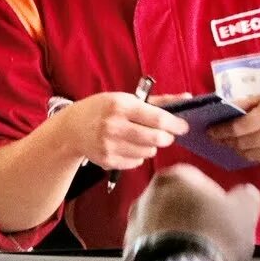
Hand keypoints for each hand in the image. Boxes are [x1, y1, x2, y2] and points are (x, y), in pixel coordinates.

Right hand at [57, 92, 188, 170]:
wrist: (72, 128)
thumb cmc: (103, 109)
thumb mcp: (126, 98)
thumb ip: (158, 101)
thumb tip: (187, 98)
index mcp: (120, 105)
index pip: (157, 119)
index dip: (175, 124)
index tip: (183, 126)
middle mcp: (114, 126)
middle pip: (155, 139)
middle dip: (166, 138)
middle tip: (166, 134)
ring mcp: (110, 145)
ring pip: (148, 152)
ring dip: (151, 146)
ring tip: (141, 137)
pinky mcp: (108, 160)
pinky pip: (136, 162)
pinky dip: (138, 155)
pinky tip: (128, 145)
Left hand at [125, 164, 259, 260]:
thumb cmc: (214, 235)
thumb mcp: (244, 211)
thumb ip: (246, 196)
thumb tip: (246, 194)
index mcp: (174, 176)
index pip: (197, 179)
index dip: (214, 197)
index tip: (224, 214)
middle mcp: (147, 194)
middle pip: (176, 201)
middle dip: (192, 215)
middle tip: (212, 234)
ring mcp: (134, 223)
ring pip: (162, 224)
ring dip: (178, 235)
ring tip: (197, 254)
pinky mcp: (128, 250)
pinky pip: (152, 247)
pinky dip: (165, 253)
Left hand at [207, 84, 259, 165]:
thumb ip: (245, 104)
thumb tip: (221, 111)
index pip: (240, 127)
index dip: (222, 131)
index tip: (210, 131)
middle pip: (244, 143)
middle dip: (227, 141)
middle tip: (217, 138)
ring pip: (252, 155)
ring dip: (238, 150)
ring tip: (231, 143)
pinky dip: (253, 155)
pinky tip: (248, 148)